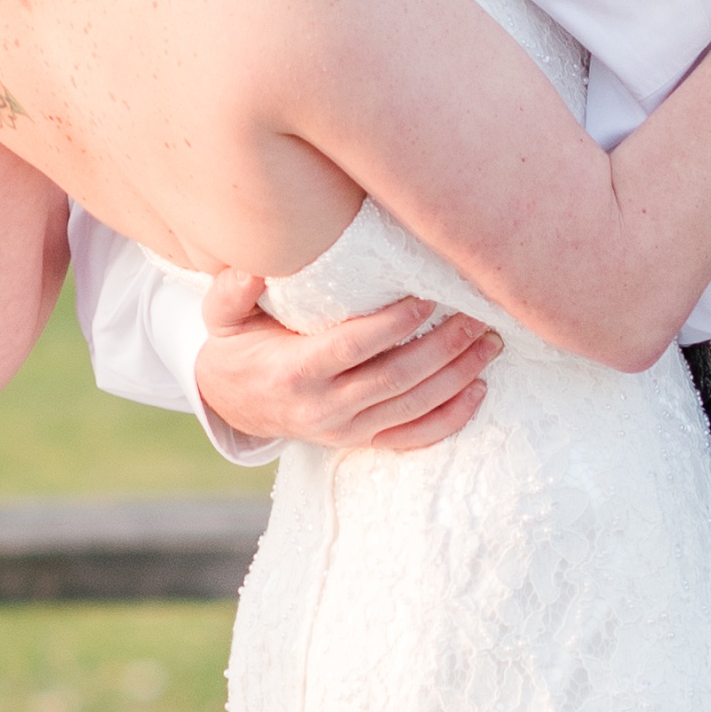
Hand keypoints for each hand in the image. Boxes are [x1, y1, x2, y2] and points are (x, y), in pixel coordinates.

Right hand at [195, 271, 500, 456]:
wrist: (230, 404)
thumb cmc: (236, 348)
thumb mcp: (221, 318)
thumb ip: (232, 292)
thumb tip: (252, 270)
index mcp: (294, 373)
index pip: (351, 348)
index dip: (392, 326)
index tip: (427, 300)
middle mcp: (323, 407)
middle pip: (394, 379)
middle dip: (442, 348)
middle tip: (477, 317)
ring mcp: (345, 430)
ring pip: (411, 407)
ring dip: (457, 377)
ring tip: (488, 344)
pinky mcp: (360, 441)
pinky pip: (413, 437)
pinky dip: (450, 418)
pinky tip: (479, 391)